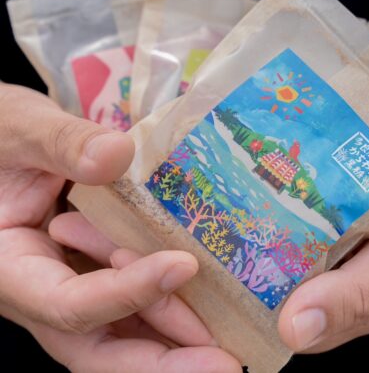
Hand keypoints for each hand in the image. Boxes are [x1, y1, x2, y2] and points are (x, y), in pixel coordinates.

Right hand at [0, 84, 240, 371]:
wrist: (3, 144)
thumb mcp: (19, 130)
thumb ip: (59, 143)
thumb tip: (116, 155)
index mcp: (10, 268)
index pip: (68, 303)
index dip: (126, 292)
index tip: (183, 266)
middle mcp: (42, 290)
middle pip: (99, 346)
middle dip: (162, 362)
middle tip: (223, 364)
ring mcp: (73, 283)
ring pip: (123, 330)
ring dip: (176, 337)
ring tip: (233, 334)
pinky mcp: (97, 269)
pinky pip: (136, 297)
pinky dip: (172, 298)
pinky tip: (212, 289)